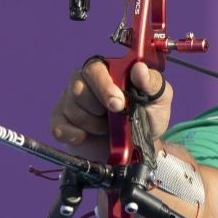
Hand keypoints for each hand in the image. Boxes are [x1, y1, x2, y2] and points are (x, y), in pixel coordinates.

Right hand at [49, 58, 172, 160]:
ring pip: (72, 109)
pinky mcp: (61, 121)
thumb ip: (153, 83)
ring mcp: (70, 101)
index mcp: (107, 70)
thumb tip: (139, 70)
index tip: (118, 105)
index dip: (104, 87)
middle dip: (98, 108)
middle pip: (78, 88)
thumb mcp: (159, 100)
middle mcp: (85, 81)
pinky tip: (85, 137)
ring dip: (93, 124)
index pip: (95, 69)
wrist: (137, 149)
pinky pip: (58, 126)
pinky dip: (72, 134)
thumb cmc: (147, 118)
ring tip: (106, 128)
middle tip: (114, 118)